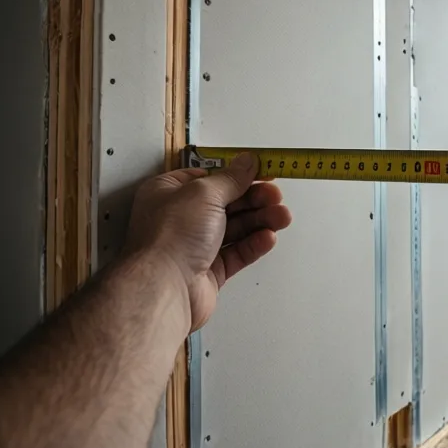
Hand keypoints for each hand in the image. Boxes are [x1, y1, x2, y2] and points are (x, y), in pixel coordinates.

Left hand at [126, 153, 292, 329]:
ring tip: (282, 217)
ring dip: (260, 221)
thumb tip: (247, 161)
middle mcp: (180, 218)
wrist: (164, 287)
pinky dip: (253, 244)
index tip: (262, 173)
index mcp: (169, 193)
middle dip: (254, 200)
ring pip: (234, 229)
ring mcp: (194, 246)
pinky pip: (236, 253)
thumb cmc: (172, 235)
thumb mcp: (204, 193)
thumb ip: (231, 178)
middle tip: (276, 197)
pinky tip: (268, 237)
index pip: (208, 179)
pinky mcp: (208, 271)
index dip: (236, 175)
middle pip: (226, 204)